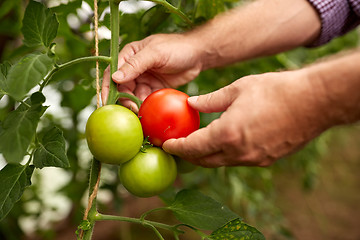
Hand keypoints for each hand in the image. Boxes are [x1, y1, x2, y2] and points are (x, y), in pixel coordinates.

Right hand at [101, 34, 201, 109]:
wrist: (199, 55)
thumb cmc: (177, 48)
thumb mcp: (155, 53)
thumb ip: (135, 65)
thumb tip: (115, 77)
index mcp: (129, 55)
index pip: (112, 72)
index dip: (107, 88)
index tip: (107, 102)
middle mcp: (134, 68)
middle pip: (121, 88)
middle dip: (124, 100)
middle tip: (131, 110)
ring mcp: (144, 79)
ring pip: (133, 96)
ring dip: (134, 105)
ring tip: (140, 113)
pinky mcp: (154, 89)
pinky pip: (145, 100)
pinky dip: (145, 106)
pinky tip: (148, 113)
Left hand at [163, 70, 330, 166]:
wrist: (314, 101)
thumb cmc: (275, 90)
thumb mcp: (237, 89)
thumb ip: (210, 100)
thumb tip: (191, 104)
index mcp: (227, 134)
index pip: (193, 148)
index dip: (177, 148)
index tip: (167, 145)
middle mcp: (238, 152)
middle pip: (205, 161)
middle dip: (189, 155)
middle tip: (179, 146)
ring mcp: (254, 159)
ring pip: (221, 162)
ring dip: (207, 156)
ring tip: (199, 144)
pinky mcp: (266, 159)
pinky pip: (238, 160)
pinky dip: (225, 154)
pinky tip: (224, 142)